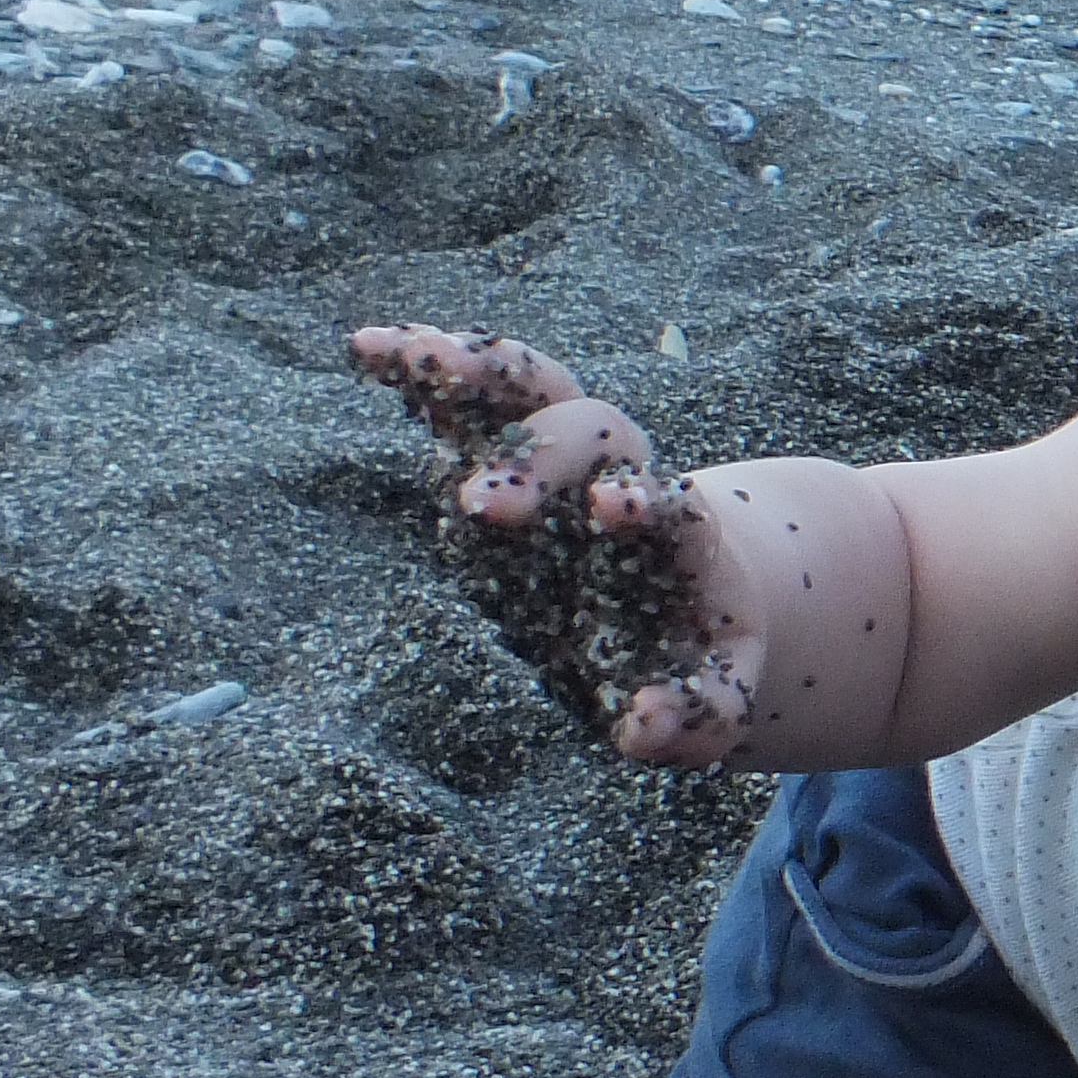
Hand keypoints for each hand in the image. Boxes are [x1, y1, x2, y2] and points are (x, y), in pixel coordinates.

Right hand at [348, 324, 760, 761]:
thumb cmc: (690, 655)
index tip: (612, 508)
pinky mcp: (501, 451)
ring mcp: (560, 458)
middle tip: (485, 511)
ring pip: (533, 387)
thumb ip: (695, 715)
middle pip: (594, 433)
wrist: (684, 600)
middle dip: (539, 461)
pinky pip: (467, 397)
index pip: (667, 504)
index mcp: (677, 537)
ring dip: (478, 369)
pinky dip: (423, 369)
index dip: (640, 502)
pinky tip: (365, 348)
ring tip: (412, 355)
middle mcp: (618, 477)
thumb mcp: (711, 695)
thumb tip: (640, 729)